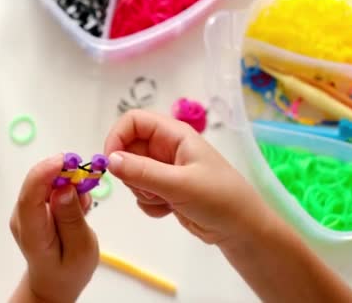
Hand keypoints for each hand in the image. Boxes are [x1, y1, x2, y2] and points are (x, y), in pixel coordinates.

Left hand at [9, 154, 98, 302]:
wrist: (55, 280)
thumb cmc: (68, 269)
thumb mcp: (80, 249)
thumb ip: (72, 218)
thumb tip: (64, 189)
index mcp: (32, 233)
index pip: (30, 196)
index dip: (46, 173)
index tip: (65, 160)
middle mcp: (23, 217)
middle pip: (38, 182)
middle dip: (64, 172)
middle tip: (89, 176)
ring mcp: (26, 210)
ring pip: (46, 181)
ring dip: (69, 182)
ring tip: (84, 207)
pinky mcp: (34, 205)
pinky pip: (50, 185)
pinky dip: (68, 188)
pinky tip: (77, 208)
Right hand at [104, 110, 271, 247]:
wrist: (241, 230)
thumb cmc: (219, 198)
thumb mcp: (179, 184)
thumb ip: (143, 172)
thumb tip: (110, 160)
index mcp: (174, 134)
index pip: (133, 121)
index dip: (117, 137)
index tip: (111, 163)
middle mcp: (167, 148)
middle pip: (128, 149)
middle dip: (131, 173)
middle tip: (149, 188)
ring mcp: (165, 169)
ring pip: (132, 174)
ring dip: (142, 191)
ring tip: (166, 200)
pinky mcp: (165, 190)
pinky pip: (142, 193)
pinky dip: (150, 204)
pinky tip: (170, 210)